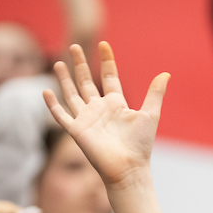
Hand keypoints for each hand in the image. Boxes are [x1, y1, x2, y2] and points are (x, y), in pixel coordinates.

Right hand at [44, 42, 168, 189]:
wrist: (128, 167)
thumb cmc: (141, 144)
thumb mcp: (150, 114)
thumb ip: (155, 93)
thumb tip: (166, 73)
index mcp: (116, 104)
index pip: (110, 78)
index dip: (107, 61)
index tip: (104, 45)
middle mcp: (100, 109)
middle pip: (87, 82)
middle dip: (81, 64)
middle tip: (75, 46)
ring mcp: (87, 119)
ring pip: (72, 94)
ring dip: (65, 79)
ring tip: (59, 62)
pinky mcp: (77, 130)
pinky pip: (61, 115)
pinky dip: (52, 104)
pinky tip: (46, 91)